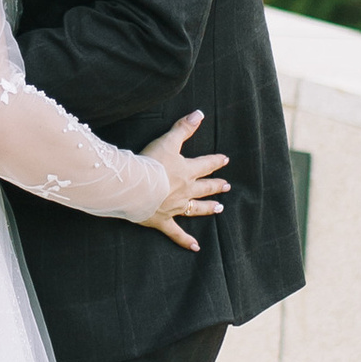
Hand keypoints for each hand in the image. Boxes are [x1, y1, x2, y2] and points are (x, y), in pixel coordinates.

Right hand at [140, 109, 227, 248]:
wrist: (134, 187)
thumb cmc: (149, 163)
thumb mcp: (167, 141)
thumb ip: (183, 128)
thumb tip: (199, 113)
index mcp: (186, 171)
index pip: (206, 164)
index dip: (216, 161)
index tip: (225, 160)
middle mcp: (184, 190)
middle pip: (205, 188)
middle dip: (216, 186)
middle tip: (227, 186)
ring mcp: (175, 207)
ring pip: (196, 208)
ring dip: (208, 208)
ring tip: (219, 208)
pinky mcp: (162, 220)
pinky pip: (177, 233)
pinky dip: (186, 241)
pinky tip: (196, 247)